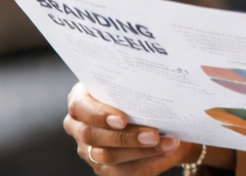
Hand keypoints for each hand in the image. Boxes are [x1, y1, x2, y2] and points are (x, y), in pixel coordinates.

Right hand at [63, 82, 191, 174]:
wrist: (154, 116)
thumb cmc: (139, 93)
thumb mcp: (133, 83)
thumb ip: (134, 81)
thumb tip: (155, 79)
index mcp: (81, 100)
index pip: (79, 107)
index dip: (99, 114)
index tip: (123, 119)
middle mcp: (79, 126)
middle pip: (93, 136)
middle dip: (126, 137)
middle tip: (154, 134)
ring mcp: (88, 149)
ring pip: (107, 155)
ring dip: (141, 150)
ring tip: (166, 142)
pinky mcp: (102, 167)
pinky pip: (120, 169)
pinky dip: (145, 159)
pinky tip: (164, 150)